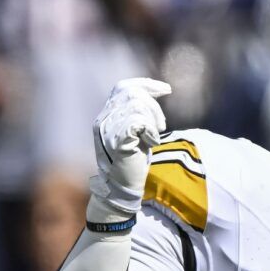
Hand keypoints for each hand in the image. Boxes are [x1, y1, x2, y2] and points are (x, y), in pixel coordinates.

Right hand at [91, 77, 171, 218]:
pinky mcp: (117, 140)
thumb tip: (154, 93)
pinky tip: (151, 143)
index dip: (146, 84)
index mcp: (106, 115)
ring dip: (153, 120)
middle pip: (132, 93)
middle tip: (161, 125)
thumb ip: (139, 113)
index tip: (166, 90)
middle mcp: (103, 119)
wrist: (122, 187)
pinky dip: (151, 131)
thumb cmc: (133, 160)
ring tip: (153, 137)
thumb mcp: (137, 132)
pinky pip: (138, 122)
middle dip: (154, 106)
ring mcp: (108, 129)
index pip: (123, 87)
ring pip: (137, 105)